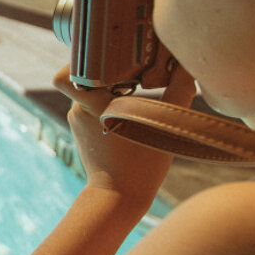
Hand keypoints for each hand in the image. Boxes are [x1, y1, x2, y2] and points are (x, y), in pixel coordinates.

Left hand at [54, 65, 196, 201]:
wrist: (118, 198)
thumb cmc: (141, 166)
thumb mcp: (164, 126)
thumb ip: (178, 91)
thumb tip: (188, 67)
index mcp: (91, 105)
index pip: (65, 74)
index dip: (80, 60)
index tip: (106, 56)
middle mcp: (78, 109)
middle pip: (86, 75)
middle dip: (109, 70)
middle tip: (133, 70)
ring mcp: (77, 119)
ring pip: (91, 90)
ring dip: (111, 88)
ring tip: (137, 91)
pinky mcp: (81, 129)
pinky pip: (92, 105)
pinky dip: (109, 103)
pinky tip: (130, 109)